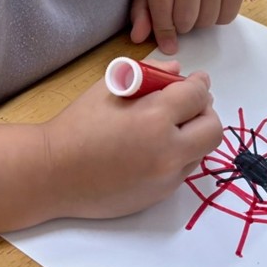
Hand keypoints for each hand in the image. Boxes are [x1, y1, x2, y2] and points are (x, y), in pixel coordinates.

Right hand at [43, 71, 221, 218]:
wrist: (54, 173)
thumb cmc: (78, 125)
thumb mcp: (110, 88)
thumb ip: (149, 75)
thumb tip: (177, 70)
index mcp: (155, 118)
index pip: (197, 96)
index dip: (199, 84)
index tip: (196, 80)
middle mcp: (168, 151)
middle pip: (212, 129)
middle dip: (205, 112)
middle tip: (189, 104)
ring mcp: (166, 178)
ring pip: (200, 152)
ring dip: (193, 135)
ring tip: (168, 126)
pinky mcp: (159, 196)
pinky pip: (182, 171)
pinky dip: (177, 155)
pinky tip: (154, 148)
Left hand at [130, 0, 244, 54]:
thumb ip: (140, 11)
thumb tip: (138, 37)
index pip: (162, 8)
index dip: (162, 31)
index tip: (166, 43)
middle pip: (186, 18)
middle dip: (181, 26)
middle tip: (179, 16)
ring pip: (207, 20)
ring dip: (199, 23)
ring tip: (194, 6)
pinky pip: (226, 18)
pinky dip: (217, 18)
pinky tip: (211, 2)